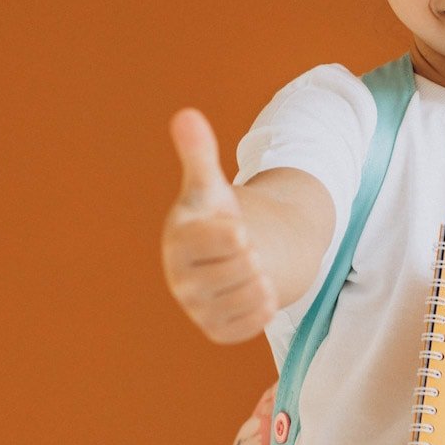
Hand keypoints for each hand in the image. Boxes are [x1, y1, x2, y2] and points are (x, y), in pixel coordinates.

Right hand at [161, 108, 278, 343]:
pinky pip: (255, 323)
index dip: (240, 231)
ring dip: (264, 280)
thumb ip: (199, 152)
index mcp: (178, 242)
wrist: (227, 258)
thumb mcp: (211, 184)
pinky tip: (257, 290)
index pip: (225, 237)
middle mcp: (181, 281)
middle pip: (244, 268)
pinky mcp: (217, 330)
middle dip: (255, 255)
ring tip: (253, 269)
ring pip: (253, 296)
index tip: (236, 227)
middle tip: (245, 250)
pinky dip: (265, 306)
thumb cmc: (216, 216)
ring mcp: (198, 309)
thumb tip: (186, 114)